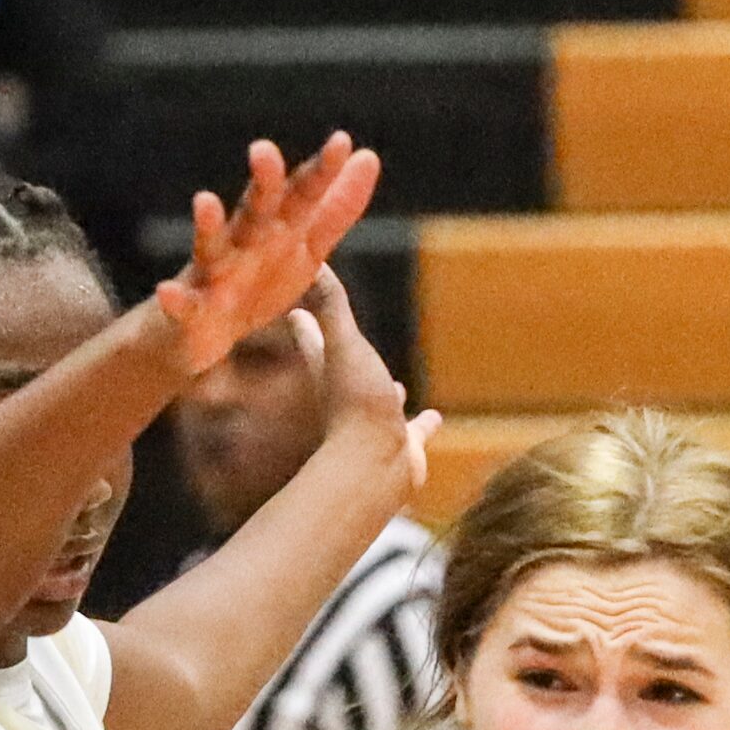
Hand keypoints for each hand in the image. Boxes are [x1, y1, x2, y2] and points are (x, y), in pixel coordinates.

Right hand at [155, 134, 380, 377]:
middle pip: (255, 211)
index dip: (320, 174)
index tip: (342, 142)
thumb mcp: (303, 249)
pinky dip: (173, 299)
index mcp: (275, 232)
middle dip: (262, 185)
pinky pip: (181, 305)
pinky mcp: (189, 310)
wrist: (199, 333)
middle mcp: (242, 244)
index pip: (301, 198)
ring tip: (204, 202)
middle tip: (265, 151)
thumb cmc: (255, 284)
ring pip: (211, 247)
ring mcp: (212, 275)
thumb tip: (368, 156)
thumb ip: (334, 210)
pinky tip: (165, 292)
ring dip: (208, 226)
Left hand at [290, 267, 439, 495]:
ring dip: (389, 393)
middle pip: (344, 374)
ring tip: (399, 385)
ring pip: (383, 404)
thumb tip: (311, 260)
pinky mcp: (405, 447)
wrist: (376, 468)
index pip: (312, 342)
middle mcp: (350, 401)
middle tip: (341, 346)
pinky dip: (425, 425)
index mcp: (330, 375)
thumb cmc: (355, 404)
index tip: (295, 313)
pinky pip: (417, 432)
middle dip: (343, 359)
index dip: (305, 327)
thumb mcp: (344, 344)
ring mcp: (378, 426)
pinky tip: (434, 419)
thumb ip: (331, 305)